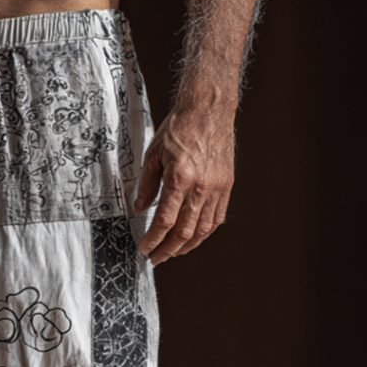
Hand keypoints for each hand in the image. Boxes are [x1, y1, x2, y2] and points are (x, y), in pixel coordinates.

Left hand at [135, 108, 235, 264]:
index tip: (144, 248)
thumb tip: (139, 209)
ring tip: (173, 252)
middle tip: (156, 258)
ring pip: (202, 230)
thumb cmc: (180, 126)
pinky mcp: (226, 185)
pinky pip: (217, 218)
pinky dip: (204, 233)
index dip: (153, 240)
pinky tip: (193, 238)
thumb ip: (146, 185)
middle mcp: (201, 186)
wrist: (208, 108)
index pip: (164, 221)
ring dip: (186, 246)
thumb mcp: (153, 154)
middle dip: (167, 250)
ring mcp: (216, 187)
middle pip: (184, 232)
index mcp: (180, 178)